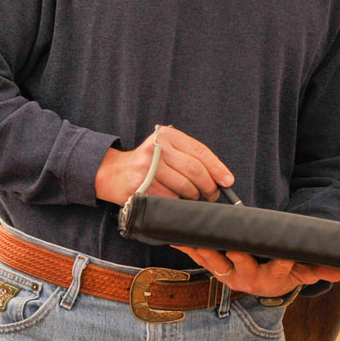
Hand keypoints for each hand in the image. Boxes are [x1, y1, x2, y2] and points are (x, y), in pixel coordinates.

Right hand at [95, 125, 233, 204]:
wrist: (111, 172)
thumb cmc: (147, 163)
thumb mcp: (165, 149)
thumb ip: (188, 156)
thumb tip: (220, 177)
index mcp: (167, 135)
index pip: (200, 152)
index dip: (217, 168)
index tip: (228, 181)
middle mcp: (157, 149)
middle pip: (194, 170)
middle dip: (209, 186)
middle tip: (212, 195)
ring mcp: (147, 168)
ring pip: (184, 188)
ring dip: (194, 197)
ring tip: (194, 198)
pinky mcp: (140, 186)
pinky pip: (170, 200)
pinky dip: (178, 204)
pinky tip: (177, 203)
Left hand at [175, 248, 339, 297]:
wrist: (261, 285)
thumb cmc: (283, 273)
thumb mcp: (302, 272)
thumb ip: (318, 269)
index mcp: (273, 278)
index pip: (281, 268)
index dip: (284, 263)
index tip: (286, 257)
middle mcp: (249, 278)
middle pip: (245, 265)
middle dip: (240, 256)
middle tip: (236, 247)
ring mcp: (230, 273)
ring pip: (218, 261)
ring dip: (206, 249)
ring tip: (196, 238)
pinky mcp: (215, 267)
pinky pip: (200, 256)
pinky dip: (188, 246)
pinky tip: (175, 236)